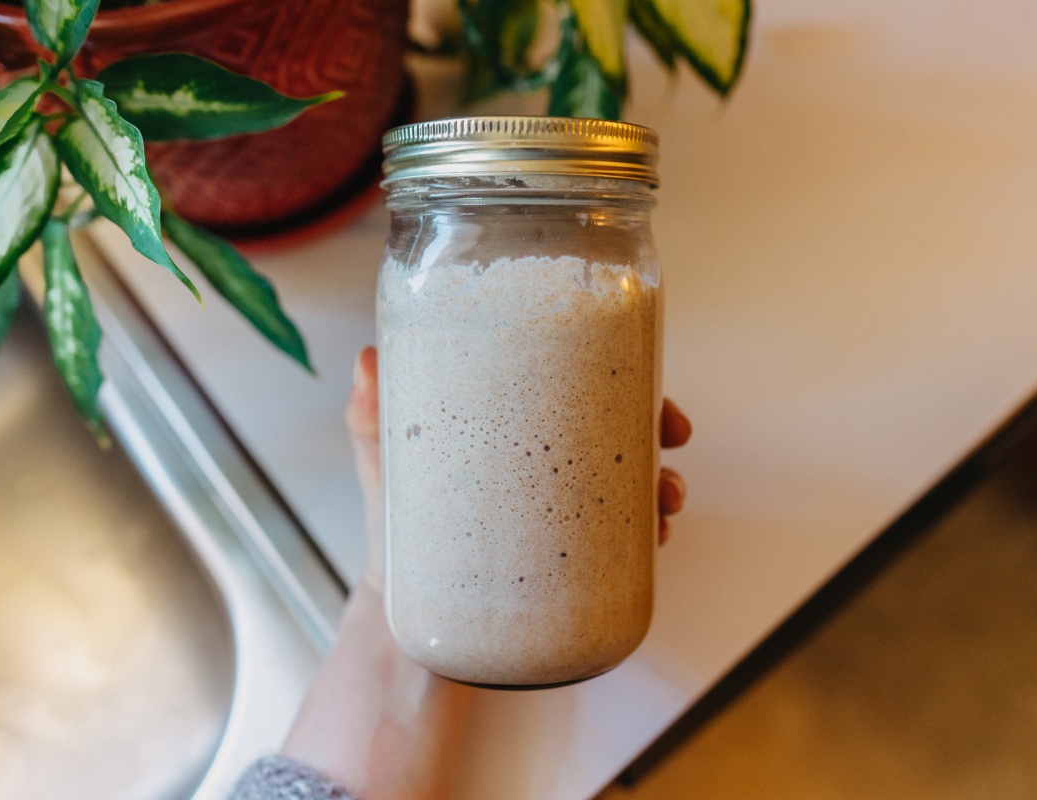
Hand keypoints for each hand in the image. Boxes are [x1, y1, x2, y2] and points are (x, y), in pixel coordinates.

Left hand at [344, 347, 692, 577]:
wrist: (403, 607)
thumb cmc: (395, 521)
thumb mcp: (382, 462)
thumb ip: (371, 417)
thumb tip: (365, 362)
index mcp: (512, 419)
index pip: (576, 380)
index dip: (622, 374)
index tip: (648, 385)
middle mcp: (544, 455)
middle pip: (620, 424)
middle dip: (658, 425)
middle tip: (671, 437)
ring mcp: (561, 505)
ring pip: (632, 480)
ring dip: (665, 484)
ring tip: (665, 504)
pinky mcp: (568, 552)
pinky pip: (622, 537)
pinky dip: (648, 535)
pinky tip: (656, 542)